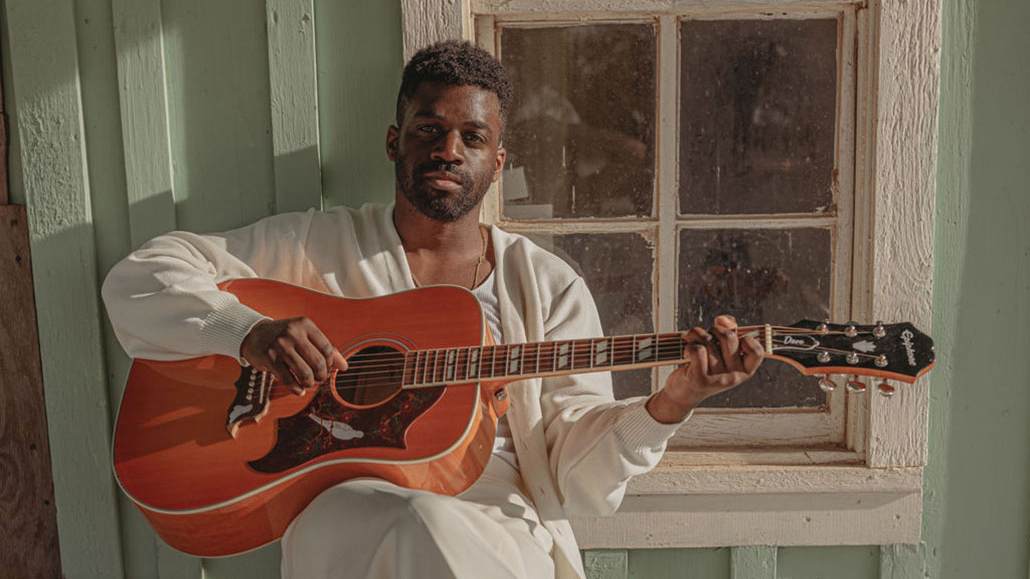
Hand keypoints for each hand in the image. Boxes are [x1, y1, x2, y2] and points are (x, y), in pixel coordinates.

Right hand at [240, 317, 347, 393]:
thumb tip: (345, 367)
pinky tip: (299, 390)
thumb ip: (325, 349)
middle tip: (318, 378)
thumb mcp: (305, 336)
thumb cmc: (285, 337)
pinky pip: (289, 380)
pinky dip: (297, 389)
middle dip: (321, 376)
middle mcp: (293, 332)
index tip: (326, 368)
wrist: (254, 334)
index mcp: (305, 324)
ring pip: (305, 372)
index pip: (327, 348)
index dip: (331, 363)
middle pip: (318, 362)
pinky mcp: (269, 358)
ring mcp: (280, 345)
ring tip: (309, 383)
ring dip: (310, 383)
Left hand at [646, 315, 763, 423]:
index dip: (745, 338)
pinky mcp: (701, 379)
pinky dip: (689, 345)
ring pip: (709, 341)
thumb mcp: (720, 351)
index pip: (757, 350)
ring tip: (692, 345)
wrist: (683, 393)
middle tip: (706, 338)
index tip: (729, 340)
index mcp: (745, 370)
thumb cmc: (703, 368)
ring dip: (697, 336)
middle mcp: (735, 376)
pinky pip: (698, 349)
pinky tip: (687, 353)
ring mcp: (719, 379)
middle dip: (714, 330)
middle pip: (729, 337)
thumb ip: (728, 331)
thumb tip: (724, 319)